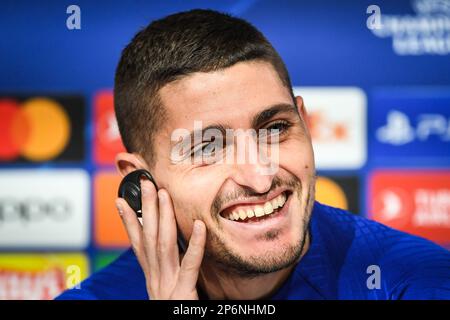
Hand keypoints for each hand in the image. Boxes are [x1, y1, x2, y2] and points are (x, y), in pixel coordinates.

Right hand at [115, 179, 206, 298]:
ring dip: (161, 217)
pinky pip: (190, 266)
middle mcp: (155, 278)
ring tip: (161, 193)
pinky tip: (200, 226)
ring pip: (163, 245)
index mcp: (151, 278)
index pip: (137, 244)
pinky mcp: (183, 294)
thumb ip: (165, 272)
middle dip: (145, 208)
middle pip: (148, 237)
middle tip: (143, 181)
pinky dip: (195, 245)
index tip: (122, 200)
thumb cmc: (175, 309)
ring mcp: (167, 285)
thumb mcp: (165, 291)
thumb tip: (164, 254)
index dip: (128, 221)